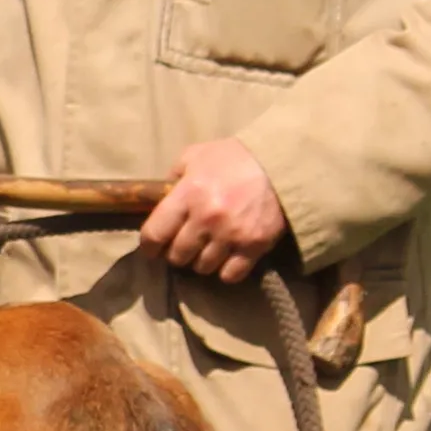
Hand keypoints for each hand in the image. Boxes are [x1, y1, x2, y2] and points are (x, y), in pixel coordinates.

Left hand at [139, 138, 289, 282]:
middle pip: (177, 256)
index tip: (152, 248)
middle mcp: (207, 218)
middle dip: (176, 254)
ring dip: (201, 262)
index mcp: (188, 195)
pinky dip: (225, 271)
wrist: (281, 163)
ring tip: (206, 250)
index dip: (149, 246)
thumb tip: (158, 196)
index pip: (154, 234)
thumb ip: (174, 175)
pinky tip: (226, 259)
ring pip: (202, 267)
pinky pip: (230, 274)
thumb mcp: (196, 155)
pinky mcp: (254, 246)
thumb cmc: (234, 157)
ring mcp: (231, 234)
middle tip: (183, 247)